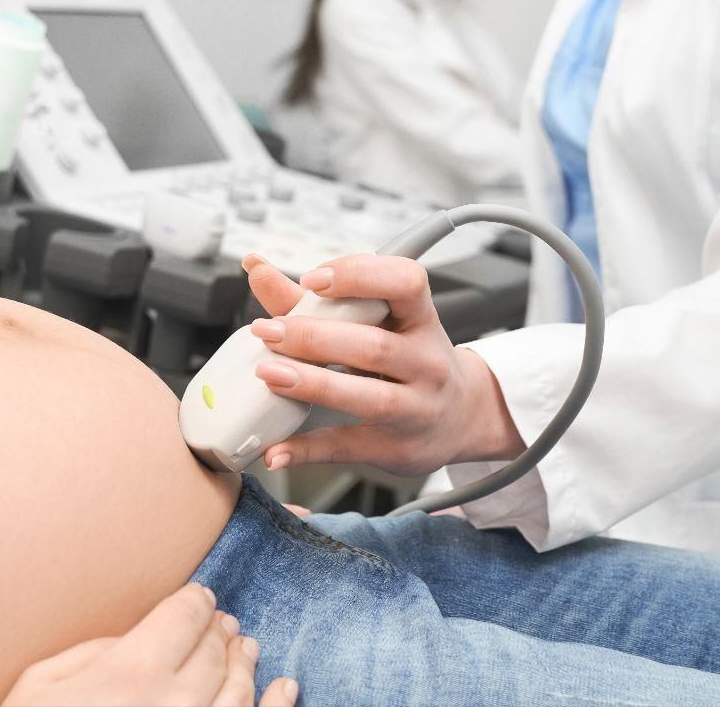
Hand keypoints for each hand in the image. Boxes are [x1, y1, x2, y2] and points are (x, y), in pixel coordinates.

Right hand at [1, 583, 298, 706]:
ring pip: (239, 691)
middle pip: (214, 651)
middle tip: (221, 623)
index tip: (199, 599)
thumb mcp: (39, 683)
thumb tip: (137, 636)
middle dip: (218, 632)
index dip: (195, 602)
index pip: (184, 617)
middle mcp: (175, 706)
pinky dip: (277, 705)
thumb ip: (94, 650)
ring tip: (246, 648)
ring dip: (244, 663)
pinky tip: (285, 686)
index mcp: (131, 673)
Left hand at [241, 253, 521, 474]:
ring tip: (269, 372)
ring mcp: (417, 409)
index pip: (406, 283)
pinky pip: (349, 448)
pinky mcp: (397, 449)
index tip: (312, 279)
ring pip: (369, 397)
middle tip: (266, 330)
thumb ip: (316, 301)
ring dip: (313, 384)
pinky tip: (277, 448)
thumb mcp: (381, 325)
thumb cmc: (409, 358)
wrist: (462, 417)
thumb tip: (257, 270)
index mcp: (421, 320)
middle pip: (374, 346)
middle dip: (314, 337)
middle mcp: (427, 363)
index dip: (359, 277)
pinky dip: (308, 450)